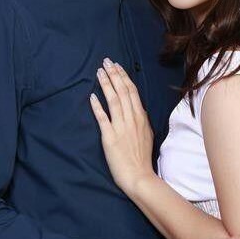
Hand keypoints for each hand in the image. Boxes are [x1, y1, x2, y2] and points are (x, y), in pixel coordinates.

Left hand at [90, 59, 154, 191]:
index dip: (123, 77)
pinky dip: (97, 106)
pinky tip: (92, 96)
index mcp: (141, 117)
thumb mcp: (147, 134)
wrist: (139, 176)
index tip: (117, 66)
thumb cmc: (142, 158)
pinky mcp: (110, 137)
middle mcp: (132, 119)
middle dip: (114, 74)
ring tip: (99, 72)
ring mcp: (121, 127)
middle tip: (106, 62)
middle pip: (122, 91)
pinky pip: (103, 118)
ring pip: (113, 100)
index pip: (132, 91)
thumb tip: (138, 109)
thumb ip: (141, 120)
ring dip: (106, 84)